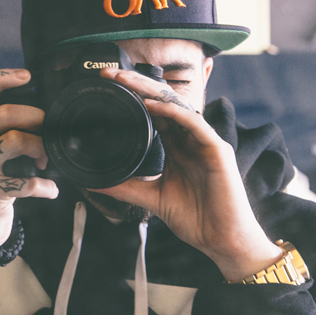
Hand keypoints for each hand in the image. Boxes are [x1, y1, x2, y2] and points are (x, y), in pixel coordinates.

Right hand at [0, 69, 58, 246]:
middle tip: (50, 128)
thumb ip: (9, 133)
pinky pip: (24, 183)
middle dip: (35, 117)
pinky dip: (45, 186)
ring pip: (15, 141)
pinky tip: (52, 189)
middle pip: (4, 115)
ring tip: (48, 158)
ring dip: (40, 146)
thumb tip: (48, 122)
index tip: (26, 75)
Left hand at [92, 68, 282, 281]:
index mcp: (178, 147)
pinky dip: (172, 112)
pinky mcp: (217, 150)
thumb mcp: (151, 199)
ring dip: (150, 91)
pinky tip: (151, 104)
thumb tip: (93, 183)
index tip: (107, 88)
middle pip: (162, 102)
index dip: (132, 97)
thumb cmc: (196, 218)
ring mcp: (205, 142)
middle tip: (109, 74)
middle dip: (136, 85)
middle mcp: (191, 139)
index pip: (153, 113)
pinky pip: (193, 123)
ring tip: (125, 80)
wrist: (222, 240)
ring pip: (177, 106)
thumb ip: (125, 187)